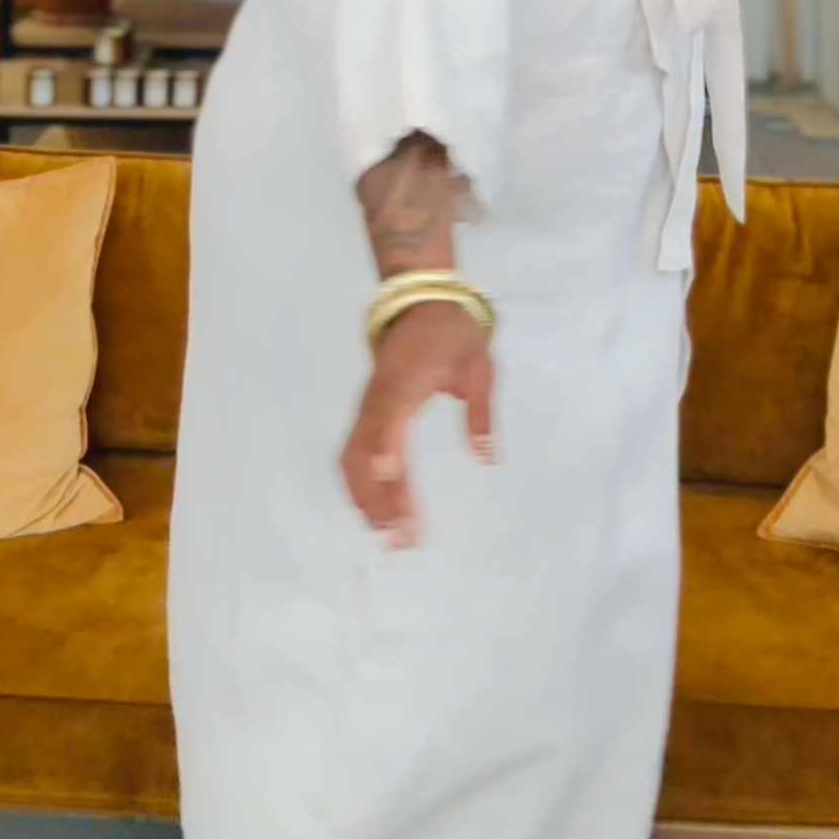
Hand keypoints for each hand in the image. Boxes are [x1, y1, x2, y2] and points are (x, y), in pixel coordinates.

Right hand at [340, 301, 493, 548]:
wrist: (422, 300)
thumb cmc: (454, 333)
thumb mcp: (479, 366)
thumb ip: (480, 411)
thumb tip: (488, 457)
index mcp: (404, 381)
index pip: (389, 418)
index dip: (386, 446)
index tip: (392, 477)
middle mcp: (378, 398)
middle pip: (361, 450)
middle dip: (374, 495)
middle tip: (398, 537)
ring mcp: (368, 406)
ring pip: (351, 456)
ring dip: (363, 497)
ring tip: (384, 535)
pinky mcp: (367, 412)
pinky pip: (352, 451)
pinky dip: (358, 483)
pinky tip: (372, 510)